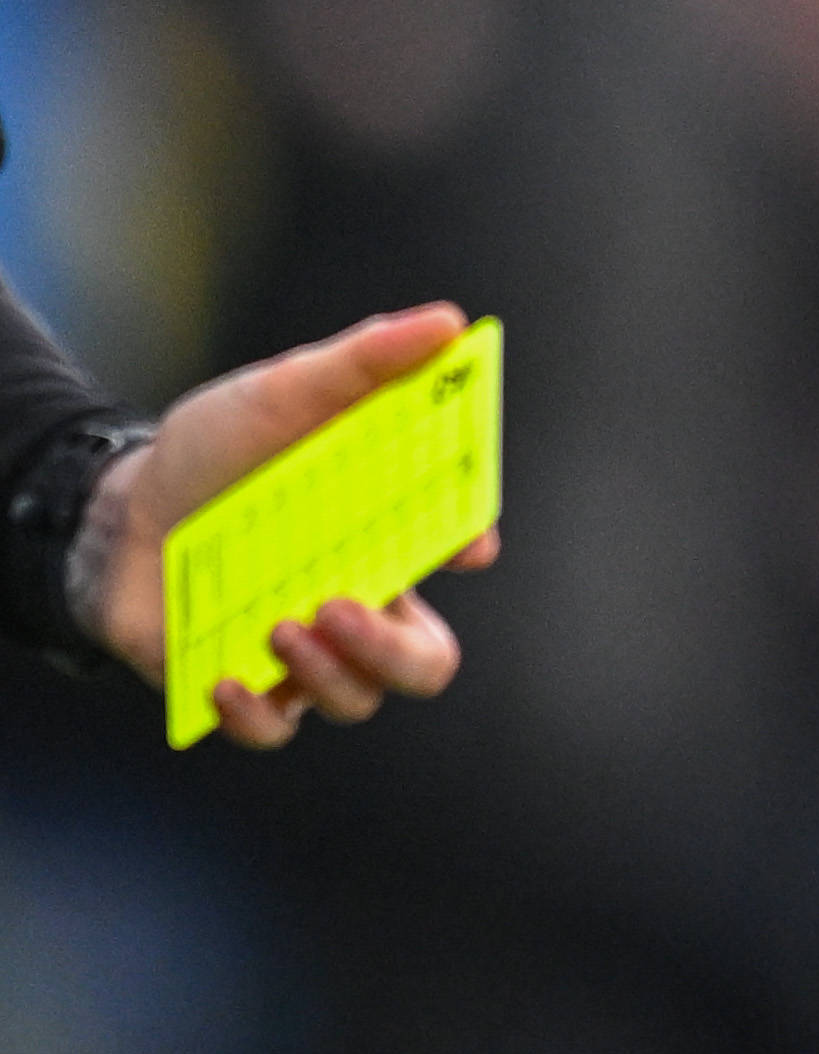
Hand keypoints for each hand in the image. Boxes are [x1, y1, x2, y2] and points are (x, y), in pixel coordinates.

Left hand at [80, 303, 500, 748]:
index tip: (464, 541)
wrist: (111, 509)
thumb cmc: (214, 449)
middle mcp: (357, 598)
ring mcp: (301, 651)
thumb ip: (364, 361)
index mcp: (384, 529)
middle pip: (425, 662)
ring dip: (326, 674)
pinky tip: (228, 677)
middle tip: (344, 609)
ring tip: (277, 626)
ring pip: (355, 701)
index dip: (471, 545)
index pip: (456, 548)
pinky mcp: (243, 684)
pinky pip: (274, 729)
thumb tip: (447, 323)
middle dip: (396, 652)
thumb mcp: (284, 391)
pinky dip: (257, 715)